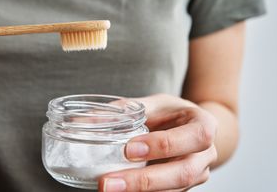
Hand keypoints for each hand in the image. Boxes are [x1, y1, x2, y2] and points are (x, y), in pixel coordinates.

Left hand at [99, 94, 217, 191]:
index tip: (129, 149)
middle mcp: (205, 154)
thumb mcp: (154, 103)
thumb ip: (125, 109)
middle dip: (144, 181)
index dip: (163, 145)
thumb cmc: (172, 114)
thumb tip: (82, 120)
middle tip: (107, 183)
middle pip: (183, 173)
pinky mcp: (182, 188)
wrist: (191, 129)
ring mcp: (197, 175)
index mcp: (204, 126)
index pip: (194, 137)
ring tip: (108, 189)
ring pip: (174, 191)